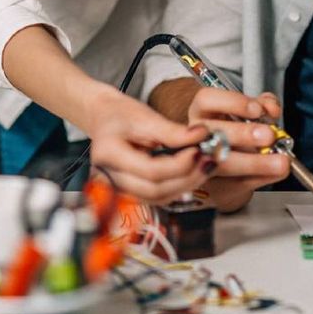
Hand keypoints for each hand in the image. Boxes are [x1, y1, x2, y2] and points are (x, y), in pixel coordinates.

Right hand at [84, 86, 213, 203]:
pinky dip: (178, 186)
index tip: (198, 150)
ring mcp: (118, 189)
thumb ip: (173, 131)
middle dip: (187, 178)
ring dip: (186, 184)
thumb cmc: (120, 114)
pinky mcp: (130, 192)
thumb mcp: (145, 116)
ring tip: (204, 165)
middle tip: (208, 160)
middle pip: (155, 191)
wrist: (104, 119)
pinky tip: (192, 172)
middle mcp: (109, 178)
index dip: (179, 165)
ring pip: (159, 198)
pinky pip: (157, 197)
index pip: (150, 171)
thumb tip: (202, 135)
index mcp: (108, 155)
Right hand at [186, 88, 289, 211]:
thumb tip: (270, 108)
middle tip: (268, 136)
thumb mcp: (250, 114)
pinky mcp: (216, 189)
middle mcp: (196, 137)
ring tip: (280, 162)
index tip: (257, 109)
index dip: (232, 102)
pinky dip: (262, 178)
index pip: (206, 100)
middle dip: (242, 134)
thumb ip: (262, 105)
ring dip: (256, 163)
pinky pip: (237, 184)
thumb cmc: (238, 136)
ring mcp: (202, 166)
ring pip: (222, 164)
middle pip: (211, 133)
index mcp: (203, 113)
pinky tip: (275, 172)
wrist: (234, 170)